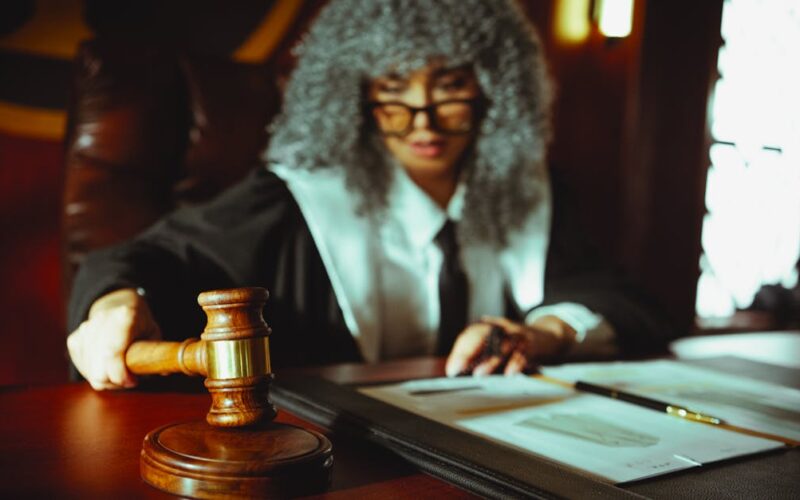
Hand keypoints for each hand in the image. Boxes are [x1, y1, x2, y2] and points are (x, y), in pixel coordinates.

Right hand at [67, 288, 161, 389]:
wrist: (116, 306)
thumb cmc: (139, 324)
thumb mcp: (154, 332)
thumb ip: (158, 352)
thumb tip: (164, 370)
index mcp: (126, 316)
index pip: (113, 352)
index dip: (120, 374)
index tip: (133, 381)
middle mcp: (101, 320)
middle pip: (99, 369)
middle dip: (115, 381)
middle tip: (129, 377)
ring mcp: (85, 330)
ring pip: (91, 372)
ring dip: (107, 378)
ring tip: (119, 368)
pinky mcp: (74, 340)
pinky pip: (82, 368)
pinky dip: (95, 373)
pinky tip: (106, 364)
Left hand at [445, 315, 576, 375]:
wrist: (545, 336)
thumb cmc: (514, 343)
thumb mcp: (495, 344)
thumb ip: (477, 354)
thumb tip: (456, 369)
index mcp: (489, 327)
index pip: (470, 336)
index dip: (459, 352)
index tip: (452, 369)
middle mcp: (501, 328)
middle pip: (482, 336)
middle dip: (468, 352)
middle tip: (458, 369)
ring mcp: (516, 335)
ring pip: (501, 345)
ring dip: (490, 360)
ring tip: (479, 374)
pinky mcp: (531, 344)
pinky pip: (522, 353)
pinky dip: (516, 363)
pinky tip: (509, 373)